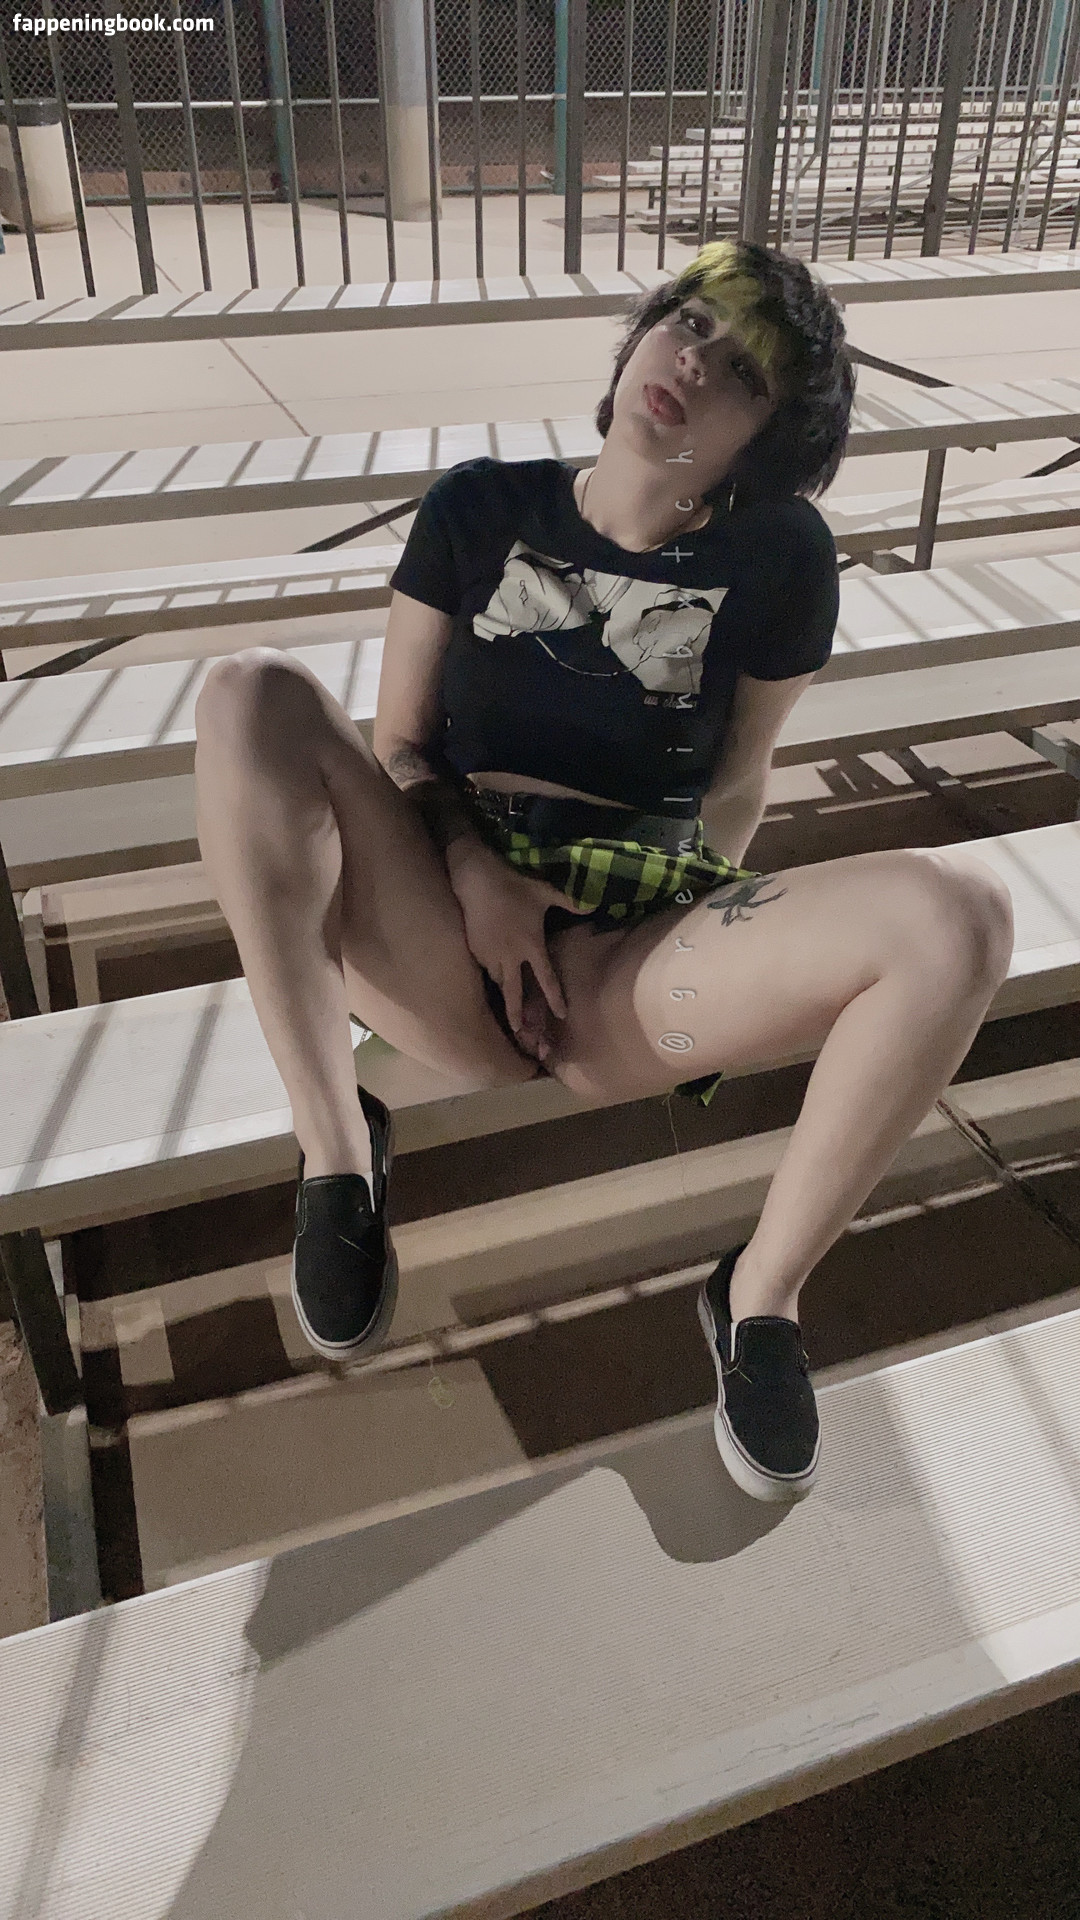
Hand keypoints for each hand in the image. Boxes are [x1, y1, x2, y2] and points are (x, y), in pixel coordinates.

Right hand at [447, 844, 592, 1050]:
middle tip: (520, 1032)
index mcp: (531, 946)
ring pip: (498, 979)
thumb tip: (593, 905)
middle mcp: (510, 956)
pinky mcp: (474, 949)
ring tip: (507, 998)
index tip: (561, 1015)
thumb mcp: (544, 892)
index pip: (546, 978)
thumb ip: (569, 902)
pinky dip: (490, 970)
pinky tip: (491, 968)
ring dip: (504, 988)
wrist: (476, 878)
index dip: (554, 998)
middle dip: (517, 1014)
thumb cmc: (513, 885)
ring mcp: (490, 954)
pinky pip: (484, 966)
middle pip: (514, 992)